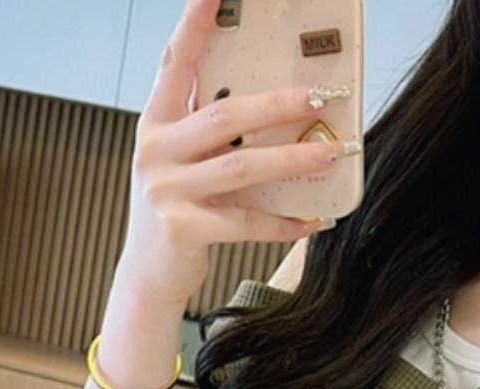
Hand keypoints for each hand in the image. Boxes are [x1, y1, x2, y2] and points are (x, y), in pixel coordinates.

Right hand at [118, 0, 351, 304]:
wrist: (149, 273)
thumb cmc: (176, 211)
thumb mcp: (183, 162)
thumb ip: (210, 132)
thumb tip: (272, 103)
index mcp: (156, 124)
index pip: (177, 63)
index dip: (195, 24)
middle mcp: (156, 151)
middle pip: (225, 117)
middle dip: (276, 104)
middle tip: (318, 96)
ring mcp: (166, 190)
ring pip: (241, 167)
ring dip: (292, 158)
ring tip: (329, 152)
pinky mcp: (182, 228)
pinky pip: (246, 222)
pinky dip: (284, 223)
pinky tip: (312, 220)